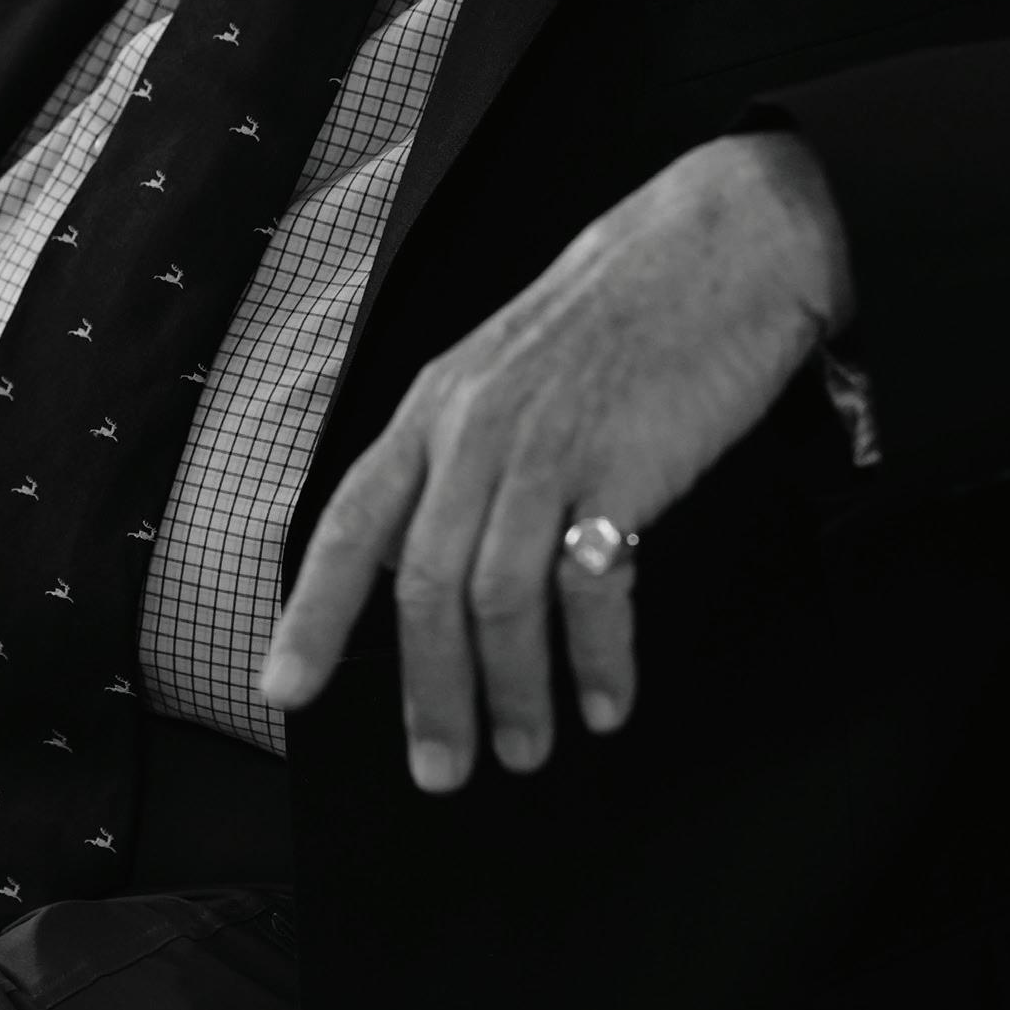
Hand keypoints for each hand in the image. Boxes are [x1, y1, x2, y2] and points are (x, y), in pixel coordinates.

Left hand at [262, 129, 851, 791]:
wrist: (725, 242)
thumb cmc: (624, 307)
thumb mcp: (510, 364)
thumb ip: (461, 450)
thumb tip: (421, 557)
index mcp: (438, 402)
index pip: (351, 520)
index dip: (312, 612)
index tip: (283, 689)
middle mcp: (477, 425)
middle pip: (425, 587)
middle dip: (429, 693)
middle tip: (441, 768)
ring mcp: (549, 443)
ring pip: (500, 600)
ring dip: (512, 692)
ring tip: (526, 749)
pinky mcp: (625, 464)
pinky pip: (592, 589)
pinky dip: (595, 660)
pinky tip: (605, 699)